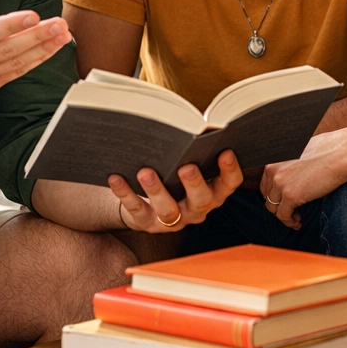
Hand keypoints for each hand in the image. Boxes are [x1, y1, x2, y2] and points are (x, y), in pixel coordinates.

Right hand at [0, 0, 71, 112]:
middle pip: (7, 50)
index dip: (10, 26)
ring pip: (15, 64)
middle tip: (59, 25)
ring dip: (43, 50)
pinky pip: (15, 74)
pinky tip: (50, 50)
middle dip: (37, 37)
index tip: (33, 16)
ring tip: (62, 36)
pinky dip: (35, 62)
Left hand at [109, 149, 242, 232]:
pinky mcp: (147, 223)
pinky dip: (125, 193)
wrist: (148, 204)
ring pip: (168, 210)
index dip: (230, 171)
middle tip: (186, 167)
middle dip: (194, 184)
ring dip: (157, 191)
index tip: (226, 152)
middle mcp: (196, 209)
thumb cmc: (174, 175)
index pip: (228, 184)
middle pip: (201, 201)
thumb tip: (193, 125)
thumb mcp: (190, 166)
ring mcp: (172, 220)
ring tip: (146, 172)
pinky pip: (136, 209)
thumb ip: (195, 152)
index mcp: (213, 192)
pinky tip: (116, 177)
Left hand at [260, 130, 346, 227]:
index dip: (274, 193)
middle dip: (277, 205)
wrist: (342, 154)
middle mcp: (273, 169)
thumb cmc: (329, 149)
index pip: (265, 181)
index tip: (283, 200)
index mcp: (275, 157)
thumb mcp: (302, 150)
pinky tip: (298, 222)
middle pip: (267, 195)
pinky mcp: (290, 195)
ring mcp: (280, 182)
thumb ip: (292, 161)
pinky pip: (283, 216)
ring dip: (283, 215)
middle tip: (290, 210)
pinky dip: (290, 222)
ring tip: (296, 218)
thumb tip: (293, 175)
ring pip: (272, 208)